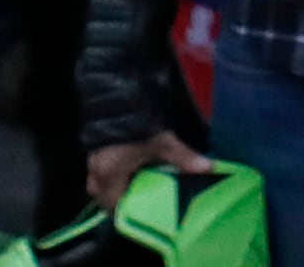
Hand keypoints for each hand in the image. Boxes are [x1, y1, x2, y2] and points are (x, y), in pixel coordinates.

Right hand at [86, 134, 214, 203]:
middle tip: (148, 197)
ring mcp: (94, 160)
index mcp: (108, 176)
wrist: (117, 91)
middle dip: (125, 199)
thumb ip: (184, 158)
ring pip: (104, 184)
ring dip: (121, 185)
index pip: (114, 208)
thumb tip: (208, 167)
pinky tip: (134, 168)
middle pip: (107, 198)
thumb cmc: (136, 122)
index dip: (130, 212)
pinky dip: (117, 173)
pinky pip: (104, 171)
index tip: (148, 211)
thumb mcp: (162, 142)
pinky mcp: (97, 149)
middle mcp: (96, 172)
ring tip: (143, 183)